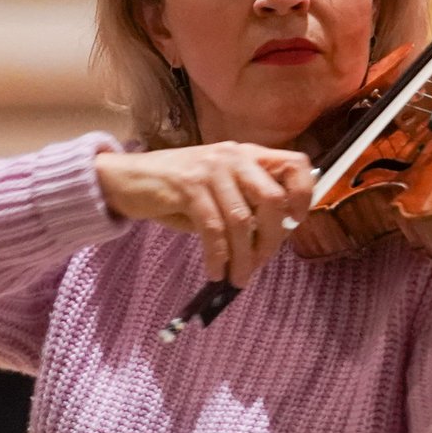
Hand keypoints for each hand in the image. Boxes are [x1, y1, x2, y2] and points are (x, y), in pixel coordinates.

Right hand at [94, 143, 314, 285]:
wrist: (127, 179)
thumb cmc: (177, 189)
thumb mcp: (218, 189)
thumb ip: (245, 204)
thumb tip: (271, 239)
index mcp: (247, 155)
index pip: (296, 164)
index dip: (304, 193)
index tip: (296, 221)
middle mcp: (234, 156)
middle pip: (273, 200)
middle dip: (272, 239)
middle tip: (260, 263)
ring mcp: (211, 169)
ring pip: (242, 221)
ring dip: (243, 257)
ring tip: (238, 277)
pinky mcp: (188, 186)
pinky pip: (213, 229)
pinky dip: (218, 256)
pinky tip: (215, 271)